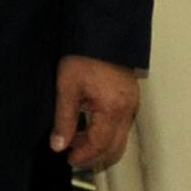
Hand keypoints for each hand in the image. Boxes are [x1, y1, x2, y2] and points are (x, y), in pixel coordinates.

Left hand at [50, 55, 141, 170]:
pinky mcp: (130, 98)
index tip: (69, 159)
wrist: (102, 32)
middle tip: (72, 155)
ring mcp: (132, 104)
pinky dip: (106, 133)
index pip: (101, 144)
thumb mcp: (67, 87)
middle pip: (115, 147)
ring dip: (99, 145)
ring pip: (119, 138)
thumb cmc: (84, 54)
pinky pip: (121, 125)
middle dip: (94, 156)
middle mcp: (127, 109)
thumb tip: (58, 145)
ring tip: (76, 140)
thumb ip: (64, 119)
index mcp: (113, 108)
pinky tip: (88, 127)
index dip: (85, 155)